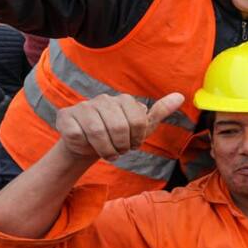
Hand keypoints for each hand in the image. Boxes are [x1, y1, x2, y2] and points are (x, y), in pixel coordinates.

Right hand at [54, 92, 183, 161]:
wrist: (88, 146)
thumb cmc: (118, 136)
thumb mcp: (142, 127)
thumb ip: (159, 112)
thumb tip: (181, 97)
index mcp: (124, 100)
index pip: (138, 121)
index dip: (136, 139)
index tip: (132, 143)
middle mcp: (103, 99)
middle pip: (118, 127)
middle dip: (121, 145)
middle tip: (119, 150)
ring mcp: (83, 106)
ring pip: (98, 132)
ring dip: (105, 149)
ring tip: (107, 151)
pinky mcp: (66, 116)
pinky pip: (79, 135)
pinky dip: (86, 147)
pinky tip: (87, 145)